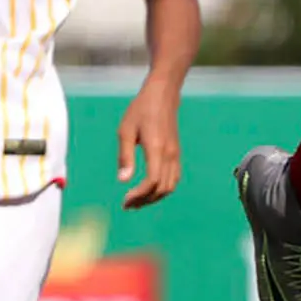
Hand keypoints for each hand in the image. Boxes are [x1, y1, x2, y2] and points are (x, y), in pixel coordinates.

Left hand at [115, 90, 181, 208]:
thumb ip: (125, 156)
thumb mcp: (126, 130)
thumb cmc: (141, 110)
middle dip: (145, 200)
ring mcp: (175, 155)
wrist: (163, 95)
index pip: (152, 181)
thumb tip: (123, 181)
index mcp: (156, 148)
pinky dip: (163, 189)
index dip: (139, 194)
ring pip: (170, 186)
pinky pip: (174, 179)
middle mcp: (170, 154)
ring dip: (154, 197)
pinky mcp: (176, 154)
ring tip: (137, 201)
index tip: (125, 200)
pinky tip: (149, 190)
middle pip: (162, 188)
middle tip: (127, 205)